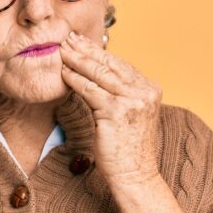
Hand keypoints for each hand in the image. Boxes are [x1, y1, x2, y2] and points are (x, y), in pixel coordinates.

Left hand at [59, 30, 162, 186]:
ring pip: (99, 74)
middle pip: (110, 64)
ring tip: (62, 50)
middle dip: (87, 49)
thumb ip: (120, 94)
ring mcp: (133, 100)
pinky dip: (75, 79)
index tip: (83, 42)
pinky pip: (90, 90)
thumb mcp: (129, 114)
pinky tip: (63, 72)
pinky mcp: (117, 111)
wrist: (135, 175)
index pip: (121, 64)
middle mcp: (145, 91)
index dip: (100, 52)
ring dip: (78, 59)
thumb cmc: (128, 149)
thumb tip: (98, 74)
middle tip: (68, 37)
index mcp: (150, 89)